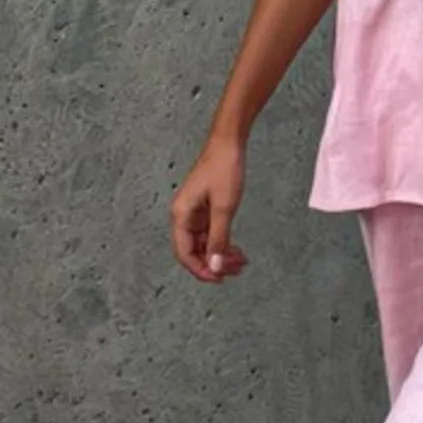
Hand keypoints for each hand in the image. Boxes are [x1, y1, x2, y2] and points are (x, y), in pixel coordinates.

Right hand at [169, 135, 248, 282]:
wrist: (228, 144)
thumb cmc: (223, 169)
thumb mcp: (224, 208)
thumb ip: (219, 239)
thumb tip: (215, 266)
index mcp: (181, 215)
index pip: (184, 253)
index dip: (201, 270)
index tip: (219, 279)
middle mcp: (184, 216)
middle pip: (194, 252)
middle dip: (214, 263)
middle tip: (236, 270)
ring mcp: (195, 213)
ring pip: (205, 245)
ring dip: (221, 255)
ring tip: (241, 262)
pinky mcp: (206, 209)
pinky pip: (211, 234)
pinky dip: (224, 243)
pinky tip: (237, 251)